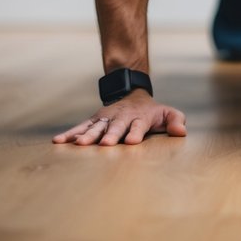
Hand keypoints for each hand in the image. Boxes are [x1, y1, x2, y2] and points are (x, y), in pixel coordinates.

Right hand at [52, 90, 186, 145]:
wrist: (133, 95)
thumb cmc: (152, 112)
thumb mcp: (168, 113)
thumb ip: (176, 121)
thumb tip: (181, 132)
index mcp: (140, 118)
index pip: (138, 125)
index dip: (135, 133)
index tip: (132, 141)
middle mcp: (121, 117)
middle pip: (116, 127)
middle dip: (110, 135)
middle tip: (105, 144)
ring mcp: (106, 118)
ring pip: (96, 127)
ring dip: (87, 135)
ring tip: (79, 145)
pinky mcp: (94, 120)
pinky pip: (81, 127)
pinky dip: (70, 133)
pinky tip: (58, 141)